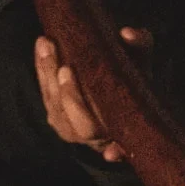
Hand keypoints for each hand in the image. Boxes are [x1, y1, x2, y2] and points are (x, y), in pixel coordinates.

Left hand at [36, 28, 151, 162]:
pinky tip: (42, 46)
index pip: (118, 144)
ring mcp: (71, 129)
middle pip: (79, 124)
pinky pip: (46, 95)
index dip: (115, 149)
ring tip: (47, 44)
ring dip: (48, 75)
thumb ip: (140, 47)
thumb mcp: (142, 63)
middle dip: (70, 97)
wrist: (113, 83)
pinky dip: (42, 70)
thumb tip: (128, 33)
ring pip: (56, 107)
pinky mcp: (56, 116)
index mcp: (121, 130)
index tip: (110, 152)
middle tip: (66, 68)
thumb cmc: (132, 78)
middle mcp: (96, 138)